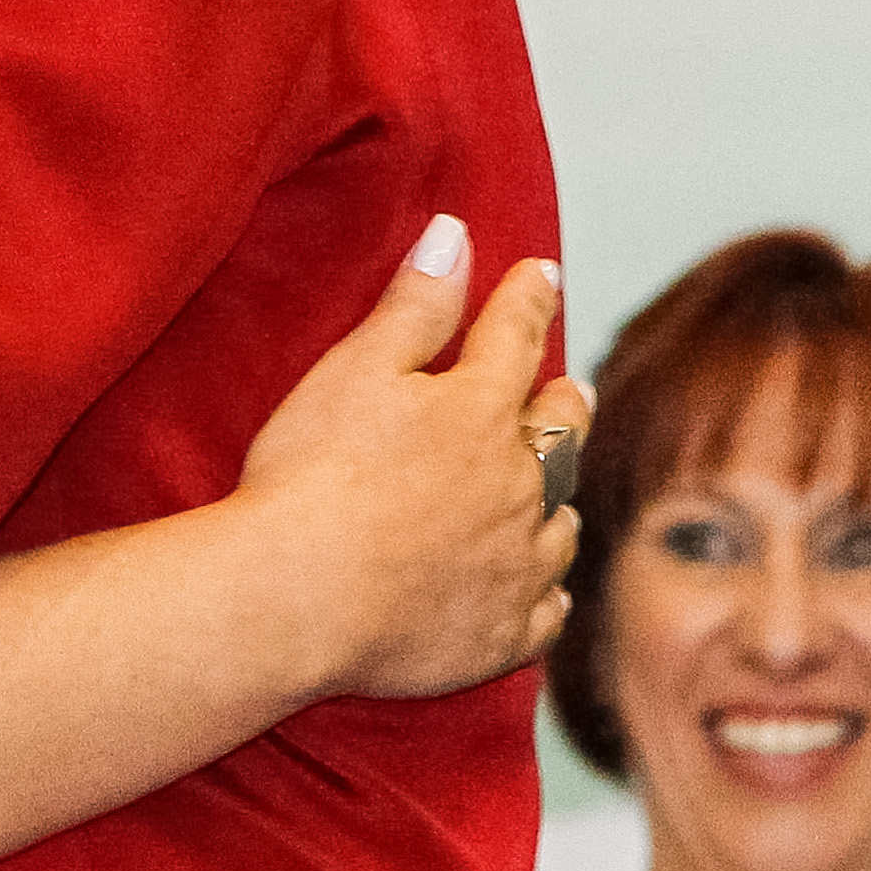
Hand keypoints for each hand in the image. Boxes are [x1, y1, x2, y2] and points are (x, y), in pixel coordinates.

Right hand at [231, 217, 585, 701]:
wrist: (297, 596)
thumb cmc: (314, 474)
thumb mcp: (355, 368)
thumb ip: (415, 304)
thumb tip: (456, 235)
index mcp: (481, 411)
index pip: (514, 338)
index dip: (527, 301)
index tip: (543, 276)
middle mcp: (519, 486)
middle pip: (559, 434)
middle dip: (565, 404)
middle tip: (573, 389)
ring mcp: (516, 566)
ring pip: (559, 525)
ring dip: (557, 501)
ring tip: (553, 494)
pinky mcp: (500, 635)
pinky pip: (544, 612)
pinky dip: (546, 594)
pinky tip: (542, 592)